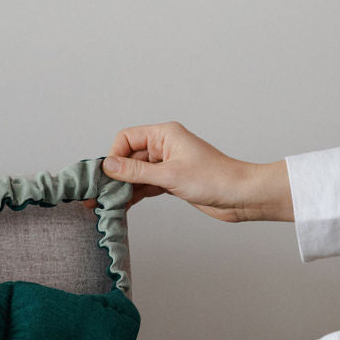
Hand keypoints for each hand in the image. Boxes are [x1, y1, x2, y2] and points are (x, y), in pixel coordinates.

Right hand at [99, 122, 292, 221]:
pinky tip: (123, 206)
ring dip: (122, 187)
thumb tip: (107, 165)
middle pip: (128, 156)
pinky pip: (145, 184)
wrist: (241, 196)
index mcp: (165, 134)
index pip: (127, 138)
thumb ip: (136, 171)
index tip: (107, 176)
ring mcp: (168, 164)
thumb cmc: (214, 179)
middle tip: (98, 195)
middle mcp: (165, 146)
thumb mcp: (169, 175)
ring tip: (106, 204)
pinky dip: (134, 194)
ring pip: (136, 173)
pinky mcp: (171, 181)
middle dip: (114, 175)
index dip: (114, 155)